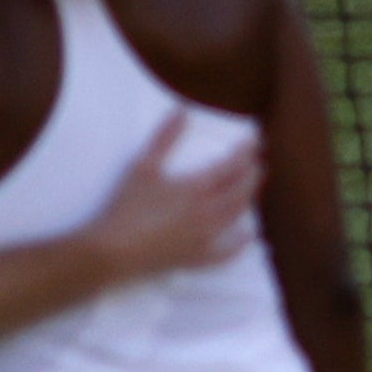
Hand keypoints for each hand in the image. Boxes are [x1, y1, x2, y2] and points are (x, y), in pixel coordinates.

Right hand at [80, 108, 265, 281]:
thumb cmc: (127, 206)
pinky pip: (225, 254)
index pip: (230, 167)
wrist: (113, 251)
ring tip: (252, 187)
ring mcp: (205, 239)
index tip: (254, 142)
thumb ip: (164, 139)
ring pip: (235, 216)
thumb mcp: (143, 167)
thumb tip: (183, 112)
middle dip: (252, 175)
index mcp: (196, 189)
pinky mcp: (196, 259)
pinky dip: (239, 244)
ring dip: (247, 199)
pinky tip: (248, 237)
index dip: (245, 154)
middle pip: (239, 191)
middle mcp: (208, 213)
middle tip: (258, 163)